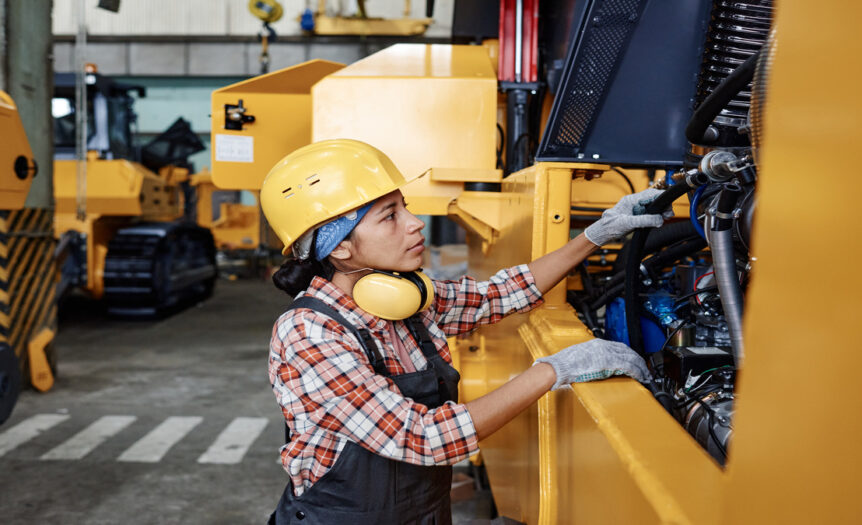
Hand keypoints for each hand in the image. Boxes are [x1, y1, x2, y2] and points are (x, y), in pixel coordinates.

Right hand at [534, 339, 651, 389]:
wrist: (559, 367)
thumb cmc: (565, 364)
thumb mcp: (581, 357)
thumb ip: (592, 358)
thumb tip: (598, 365)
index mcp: (597, 344)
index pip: (620, 347)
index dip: (630, 355)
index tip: (635, 362)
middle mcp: (604, 346)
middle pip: (628, 351)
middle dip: (639, 360)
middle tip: (645, 369)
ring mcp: (606, 353)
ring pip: (631, 358)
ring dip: (641, 367)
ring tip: (646, 375)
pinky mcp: (608, 362)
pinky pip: (628, 366)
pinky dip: (637, 371)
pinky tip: (641, 377)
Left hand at [584, 187, 672, 245]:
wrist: (602, 232)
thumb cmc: (610, 226)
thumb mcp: (628, 223)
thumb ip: (644, 220)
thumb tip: (659, 219)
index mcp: (631, 200)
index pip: (651, 194)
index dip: (662, 199)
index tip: (668, 207)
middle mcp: (634, 202)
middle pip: (654, 199)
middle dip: (663, 205)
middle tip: (668, 215)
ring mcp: (636, 208)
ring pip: (653, 206)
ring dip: (660, 211)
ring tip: (664, 218)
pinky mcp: (636, 215)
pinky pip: (649, 213)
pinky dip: (655, 217)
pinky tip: (657, 221)